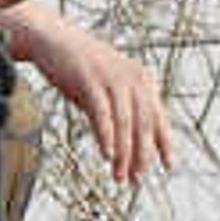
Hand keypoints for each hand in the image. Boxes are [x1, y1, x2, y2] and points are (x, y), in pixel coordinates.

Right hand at [6, 9, 173, 187]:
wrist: (51, 39)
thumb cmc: (78, 68)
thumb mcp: (104, 90)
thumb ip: (116, 113)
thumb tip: (120, 147)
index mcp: (141, 80)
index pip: (158, 116)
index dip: (164, 143)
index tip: (168, 165)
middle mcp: (132, 78)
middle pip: (143, 124)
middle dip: (141, 156)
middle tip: (135, 180)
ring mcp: (112, 78)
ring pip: (125, 123)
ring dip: (123, 153)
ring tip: (119, 176)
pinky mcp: (91, 80)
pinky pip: (103, 115)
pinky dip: (106, 137)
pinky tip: (106, 155)